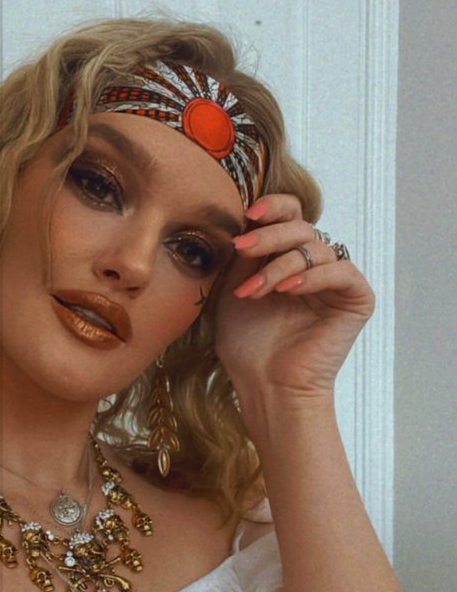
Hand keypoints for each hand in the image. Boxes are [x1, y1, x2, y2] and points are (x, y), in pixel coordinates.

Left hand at [213, 194, 375, 402]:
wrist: (266, 384)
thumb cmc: (248, 343)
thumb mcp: (235, 286)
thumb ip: (246, 251)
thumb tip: (247, 214)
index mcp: (288, 258)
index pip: (290, 215)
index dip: (273, 207)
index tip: (248, 214)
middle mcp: (315, 265)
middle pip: (301, 226)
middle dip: (268, 236)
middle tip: (242, 249)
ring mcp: (336, 281)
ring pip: (315, 248)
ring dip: (280, 266)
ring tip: (255, 291)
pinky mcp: (356, 299)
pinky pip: (342, 271)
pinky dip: (314, 276)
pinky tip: (289, 291)